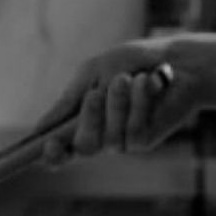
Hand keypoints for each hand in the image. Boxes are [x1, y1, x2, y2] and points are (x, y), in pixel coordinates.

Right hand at [33, 35, 205, 166]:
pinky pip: (133, 131)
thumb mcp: (93, 72)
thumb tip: (39, 130)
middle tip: (96, 94)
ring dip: (117, 103)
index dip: (51, 155)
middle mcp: (100, 135)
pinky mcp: (145, 140)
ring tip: (127, 77)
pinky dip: (138, 103)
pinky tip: (147, 83)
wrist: (175, 60)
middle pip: (83, 148)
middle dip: (89, 119)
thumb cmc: (132, 62)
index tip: (48, 146)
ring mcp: (122, 140)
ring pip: (109, 139)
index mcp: (82, 119)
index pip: (61, 151)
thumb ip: (68, 101)